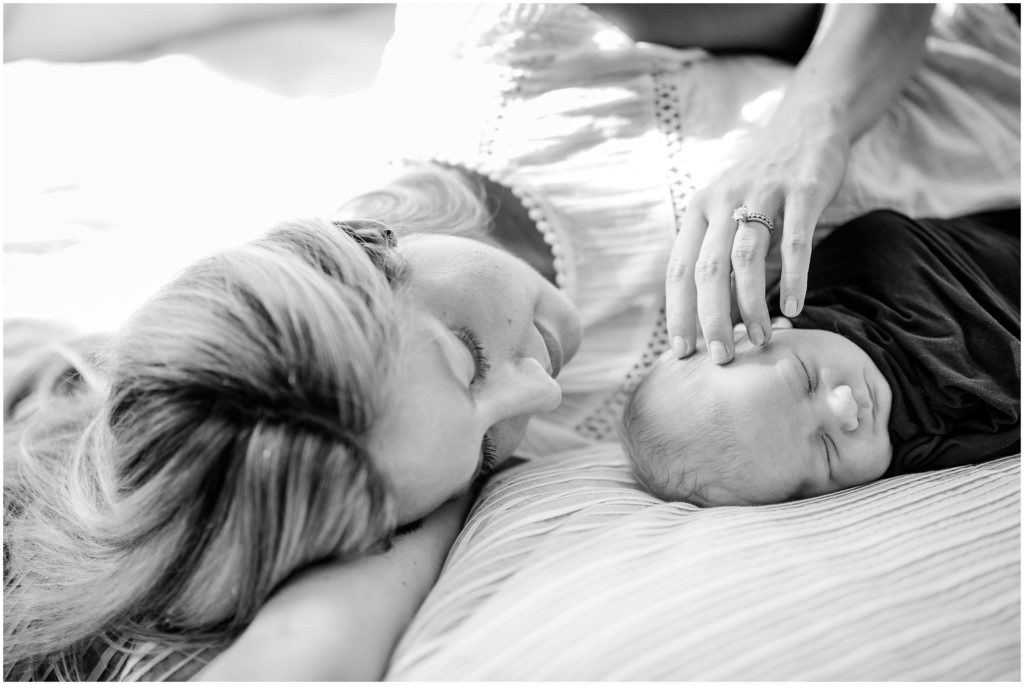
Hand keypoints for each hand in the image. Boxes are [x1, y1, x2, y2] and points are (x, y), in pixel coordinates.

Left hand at [665, 108, 850, 363]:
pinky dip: (794, 277)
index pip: (679, 270)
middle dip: (710, 319)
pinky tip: (794, 307)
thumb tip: (713, 321)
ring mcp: (761, 194)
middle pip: (707, 270)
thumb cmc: (762, 188)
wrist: (805, 127)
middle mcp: (722, 201)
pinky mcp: (802, 189)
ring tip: (759, 339)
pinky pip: (794, 240)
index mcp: (697, 211)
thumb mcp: (729, 217)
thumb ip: (720, 261)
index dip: (677, 313)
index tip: (681, 352)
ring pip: (746, 259)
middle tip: (720, 358)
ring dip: (750, 305)